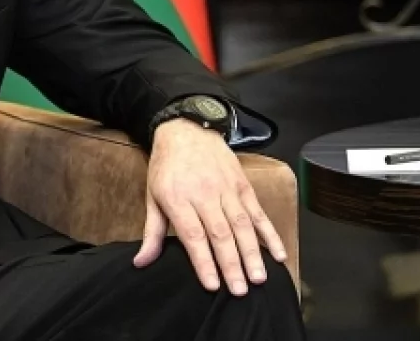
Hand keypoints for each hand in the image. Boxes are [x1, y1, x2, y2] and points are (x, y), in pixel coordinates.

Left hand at [133, 119, 287, 295]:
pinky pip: (258, 212)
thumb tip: (141, 262)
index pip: (193, 235)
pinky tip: (278, 254)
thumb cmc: (166, 167)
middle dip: (231, 264)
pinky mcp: (242, 185)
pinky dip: (269, 234)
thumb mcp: (152, 196)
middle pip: (220, 233)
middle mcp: (204, 194)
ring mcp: (226, 189)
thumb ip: (151, 233)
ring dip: (252, 253)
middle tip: (240, 291)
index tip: (213, 286)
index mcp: (178, 199)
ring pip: (242, 225)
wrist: (185, 129)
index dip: (204, 262)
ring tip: (259, 278)